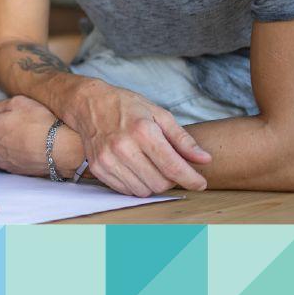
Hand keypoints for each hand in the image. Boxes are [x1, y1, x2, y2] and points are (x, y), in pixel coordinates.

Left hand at [0, 95, 70, 175]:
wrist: (61, 149)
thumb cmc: (40, 122)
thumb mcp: (19, 101)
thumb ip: (0, 105)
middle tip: (11, 122)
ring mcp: (1, 160)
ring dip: (4, 141)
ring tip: (21, 135)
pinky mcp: (13, 169)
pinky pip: (7, 157)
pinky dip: (13, 152)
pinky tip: (26, 146)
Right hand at [65, 80, 210, 195]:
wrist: (88, 103)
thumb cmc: (126, 106)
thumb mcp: (159, 114)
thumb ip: (183, 139)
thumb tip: (205, 159)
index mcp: (143, 131)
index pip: (173, 167)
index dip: (191, 179)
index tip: (200, 183)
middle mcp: (123, 147)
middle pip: (159, 183)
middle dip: (170, 180)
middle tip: (169, 167)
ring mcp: (107, 159)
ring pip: (143, 191)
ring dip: (152, 184)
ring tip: (151, 167)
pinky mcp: (97, 168)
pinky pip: (125, 190)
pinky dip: (135, 184)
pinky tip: (135, 169)